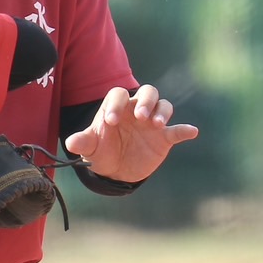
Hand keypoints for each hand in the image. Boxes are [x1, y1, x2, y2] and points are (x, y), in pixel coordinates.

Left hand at [63, 84, 198, 182]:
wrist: (116, 171)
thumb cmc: (102, 151)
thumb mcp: (91, 148)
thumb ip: (83, 142)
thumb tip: (71, 142)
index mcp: (117, 107)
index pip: (118, 95)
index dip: (115, 104)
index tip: (111, 121)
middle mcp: (137, 110)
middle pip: (147, 92)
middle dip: (145, 101)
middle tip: (139, 116)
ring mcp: (152, 123)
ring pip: (164, 105)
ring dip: (162, 112)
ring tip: (157, 125)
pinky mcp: (164, 138)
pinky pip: (177, 130)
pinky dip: (185, 130)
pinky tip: (191, 131)